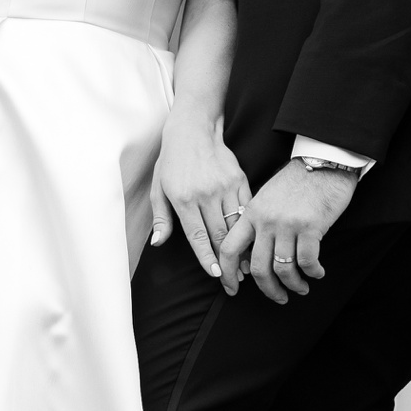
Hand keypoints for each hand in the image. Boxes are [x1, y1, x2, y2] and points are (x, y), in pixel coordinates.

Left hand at [150, 106, 250, 278]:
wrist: (193, 130)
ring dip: (241, 247)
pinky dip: (249, 227)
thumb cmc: (171, 161)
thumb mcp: (158, 188)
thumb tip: (158, 242)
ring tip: (244, 267)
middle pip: (219, 234)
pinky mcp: (239, 180)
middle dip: (226, 260)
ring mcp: (225, 186)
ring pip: (236, 224)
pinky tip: (251, 241)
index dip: (207, 258)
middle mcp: (205, 194)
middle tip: (232, 280)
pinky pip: (246, 209)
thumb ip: (161, 218)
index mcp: (183, 198)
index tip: (215, 275)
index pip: (198, 236)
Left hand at [219, 160, 357, 301]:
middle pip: (257, 267)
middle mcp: (265, 221)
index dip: (227, 273)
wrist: (323, 164)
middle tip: (277, 297)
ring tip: (301, 289)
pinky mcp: (310, 227)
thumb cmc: (295, 182)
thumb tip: (250, 253)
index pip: (229, 249)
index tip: (231, 288)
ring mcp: (287, 224)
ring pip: (283, 269)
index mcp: (250, 213)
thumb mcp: (265, 198)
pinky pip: (307, 261)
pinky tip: (317, 273)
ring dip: (293, 285)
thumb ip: (256, 223)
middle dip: (267, 289)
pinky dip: (313, 273)